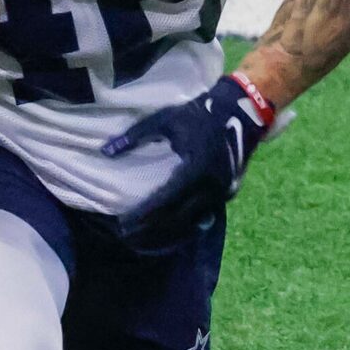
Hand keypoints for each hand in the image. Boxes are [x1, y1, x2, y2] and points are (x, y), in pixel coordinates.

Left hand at [101, 74, 274, 247]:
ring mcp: (223, 192)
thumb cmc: (199, 113)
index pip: (164, 201)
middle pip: (177, 218)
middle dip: (152, 230)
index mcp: (195, 169)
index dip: (143, 215)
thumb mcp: (164, 120)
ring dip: (168, 232)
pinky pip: (205, 215)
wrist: (243, 110)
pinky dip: (186, 225)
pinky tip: (171, 230)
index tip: (123, 224)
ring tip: (145, 239)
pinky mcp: (229, 193)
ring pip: (192, 222)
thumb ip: (134, 137)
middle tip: (128, 236)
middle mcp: (212, 186)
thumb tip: (105, 151)